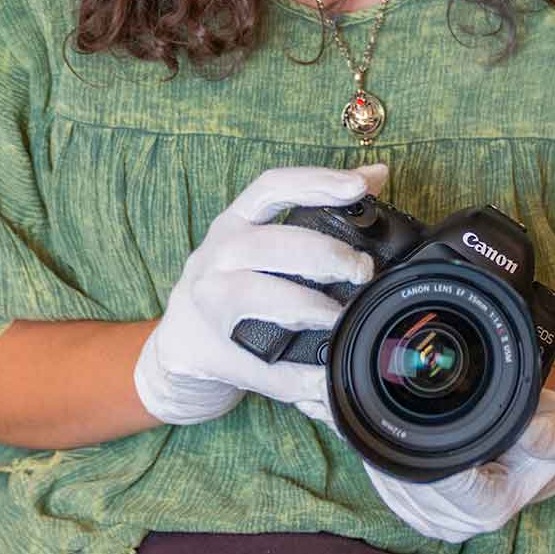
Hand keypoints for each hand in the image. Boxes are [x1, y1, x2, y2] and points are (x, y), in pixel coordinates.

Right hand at [133, 163, 386, 425]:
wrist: (177, 352)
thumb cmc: (233, 285)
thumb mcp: (262, 241)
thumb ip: (317, 209)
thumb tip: (377, 174)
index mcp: (234, 223)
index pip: (271, 187)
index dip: (314, 182)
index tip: (358, 187)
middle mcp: (216, 256)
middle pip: (269, 243)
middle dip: (324, 254)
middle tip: (362, 272)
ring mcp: (206, 304)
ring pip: (256, 296)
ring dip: (308, 307)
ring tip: (340, 319)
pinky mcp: (208, 352)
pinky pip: (257, 366)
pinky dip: (295, 377)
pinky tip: (324, 380)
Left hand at [365, 388, 554, 542]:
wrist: (539, 463)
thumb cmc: (546, 445)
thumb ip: (547, 435)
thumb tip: (530, 428)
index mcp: (489, 506)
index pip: (442, 478)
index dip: (426, 447)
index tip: (415, 414)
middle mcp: (460, 522)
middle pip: (411, 484)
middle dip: (401, 448)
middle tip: (395, 405)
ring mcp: (438, 523)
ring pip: (395, 489)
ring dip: (389, 456)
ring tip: (391, 419)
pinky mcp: (422, 517)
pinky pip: (390, 491)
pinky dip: (387, 465)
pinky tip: (390, 440)